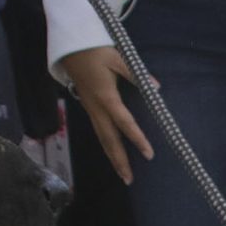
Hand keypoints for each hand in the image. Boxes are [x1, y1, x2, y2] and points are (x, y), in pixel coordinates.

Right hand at [61, 46, 153, 183]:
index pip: (124, 122)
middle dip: (119, 160)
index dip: (137, 139)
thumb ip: (136, 74)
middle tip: (129, 179)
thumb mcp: (118, 58)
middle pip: (109, 139)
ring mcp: (91, 109)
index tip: (149, 154)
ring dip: (112, 158)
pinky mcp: (89, 108)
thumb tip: (156, 87)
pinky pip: (99, 132)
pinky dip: (107, 146)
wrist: (69, 46)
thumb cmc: (94, 50)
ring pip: (102, 138)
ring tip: (123, 175)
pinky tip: (114, 155)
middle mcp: (96, 108)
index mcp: (106, 96)